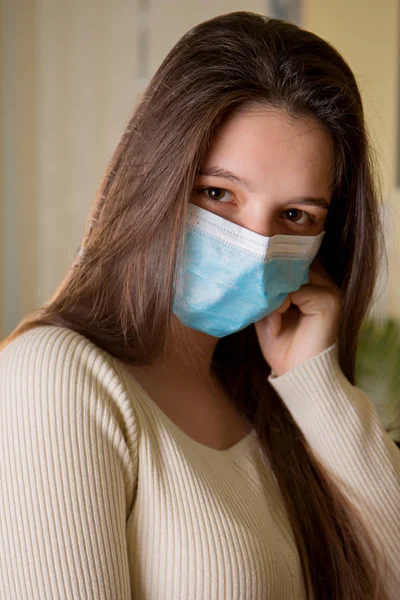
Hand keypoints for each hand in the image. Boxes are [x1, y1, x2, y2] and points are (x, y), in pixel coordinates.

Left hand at [254, 262, 340, 376]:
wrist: (299, 376)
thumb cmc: (283, 348)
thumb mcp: (267, 314)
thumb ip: (264, 292)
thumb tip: (252, 271)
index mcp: (313, 283)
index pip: (289, 260)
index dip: (269, 270)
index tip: (253, 287)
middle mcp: (324, 282)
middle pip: (290, 264)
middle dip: (269, 282)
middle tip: (259, 307)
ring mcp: (329, 290)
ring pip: (290, 274)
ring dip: (273, 294)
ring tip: (270, 319)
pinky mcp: (328, 301)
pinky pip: (296, 290)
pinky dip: (279, 305)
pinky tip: (276, 324)